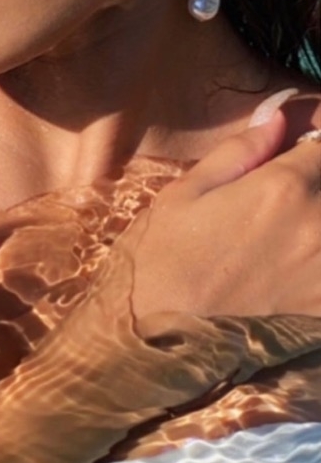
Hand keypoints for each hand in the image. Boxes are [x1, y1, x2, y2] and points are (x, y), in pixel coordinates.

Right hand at [121, 102, 320, 321]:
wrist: (157, 347)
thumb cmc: (162, 263)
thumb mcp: (185, 194)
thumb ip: (240, 150)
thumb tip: (278, 115)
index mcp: (283, 187)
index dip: (317, 141)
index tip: (305, 149)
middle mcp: (319, 224)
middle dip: (315, 181)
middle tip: (291, 195)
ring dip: (316, 222)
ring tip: (291, 232)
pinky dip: (318, 263)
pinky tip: (301, 264)